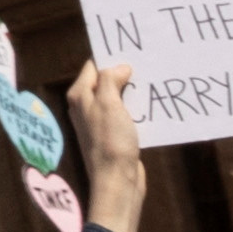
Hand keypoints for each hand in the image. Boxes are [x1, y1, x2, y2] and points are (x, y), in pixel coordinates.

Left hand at [68, 60, 148, 231]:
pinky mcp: (114, 135)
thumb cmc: (110, 142)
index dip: (111, 58)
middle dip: (124, 73)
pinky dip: (136, 108)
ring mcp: (100, 122)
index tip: (132, 50)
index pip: (94, 67)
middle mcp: (86, 108)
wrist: (117, 181)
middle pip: (105, 82)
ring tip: (152, 80)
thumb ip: (110, 80)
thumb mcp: (109, 104)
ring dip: (132, 91)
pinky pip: (125, 114)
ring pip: (117, 98)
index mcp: (80, 96)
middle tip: (146, 63)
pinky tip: (151, 105)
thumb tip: (119, 67)